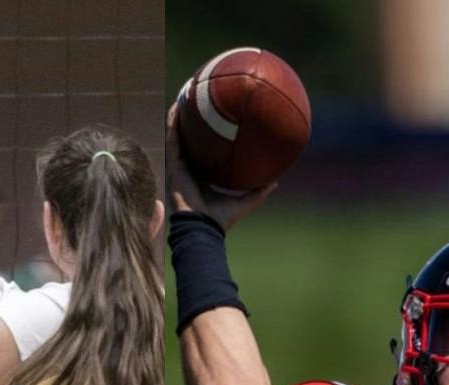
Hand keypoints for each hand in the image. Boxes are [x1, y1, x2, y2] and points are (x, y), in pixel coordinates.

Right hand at [166, 103, 275, 231]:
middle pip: (189, 138)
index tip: (213, 119)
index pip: (203, 151)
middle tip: (200, 99)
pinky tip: (177, 105)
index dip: (206, 135)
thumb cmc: (221, 218)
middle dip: (192, 119)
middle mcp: (188, 168)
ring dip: (180, 114)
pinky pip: (172, 138)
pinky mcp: (174, 165)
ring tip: (186, 92)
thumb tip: (276, 181)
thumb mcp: (246, 202)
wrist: (202, 228)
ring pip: (177, 133)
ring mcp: (179, 166)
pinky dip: (173, 122)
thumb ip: (259, 191)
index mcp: (202, 175)